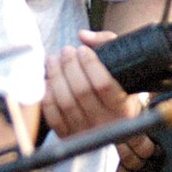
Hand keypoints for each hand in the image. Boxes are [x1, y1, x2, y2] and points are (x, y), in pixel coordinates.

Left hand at [41, 29, 156, 169]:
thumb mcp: (124, 69)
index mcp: (123, 108)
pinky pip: (53, 116)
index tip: (82, 50)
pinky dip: (47, 96)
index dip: (90, 63)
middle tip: (66, 51)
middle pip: (81, 91)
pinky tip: (47, 81)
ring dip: (56, 76)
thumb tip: (83, 35)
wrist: (117, 126)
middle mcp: (105, 123)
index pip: (103, 84)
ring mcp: (86, 133)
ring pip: (65, 102)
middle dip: (69, 65)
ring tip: (53, 60)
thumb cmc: (120, 91)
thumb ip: (108, 45)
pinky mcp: (69, 137)